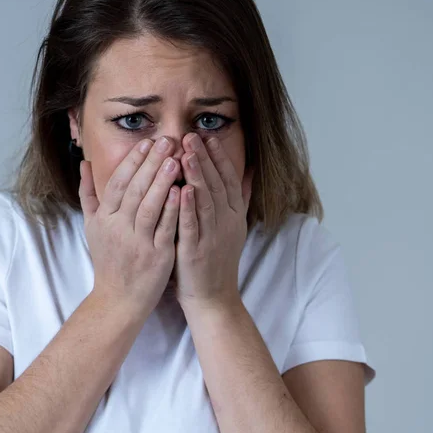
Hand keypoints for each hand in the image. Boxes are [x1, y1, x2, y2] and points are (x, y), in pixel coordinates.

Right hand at [79, 137, 180, 316]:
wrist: (118, 299)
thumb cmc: (108, 260)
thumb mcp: (92, 227)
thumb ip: (89, 194)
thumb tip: (85, 164)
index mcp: (105, 218)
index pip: (118, 183)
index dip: (133, 162)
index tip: (147, 142)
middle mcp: (118, 228)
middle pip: (135, 190)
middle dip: (151, 163)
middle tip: (167, 141)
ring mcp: (138, 242)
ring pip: (149, 206)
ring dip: (162, 181)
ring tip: (175, 159)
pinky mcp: (156, 256)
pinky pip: (165, 228)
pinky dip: (172, 210)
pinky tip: (181, 191)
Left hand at [173, 133, 252, 309]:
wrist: (214, 297)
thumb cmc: (218, 259)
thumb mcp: (234, 226)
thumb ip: (240, 197)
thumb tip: (250, 170)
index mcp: (233, 214)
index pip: (228, 179)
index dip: (219, 157)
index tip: (209, 136)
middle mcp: (226, 222)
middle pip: (217, 184)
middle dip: (205, 158)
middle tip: (192, 135)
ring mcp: (212, 236)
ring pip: (206, 200)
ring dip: (197, 175)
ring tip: (187, 153)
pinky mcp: (197, 251)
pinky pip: (193, 226)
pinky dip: (189, 207)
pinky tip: (183, 189)